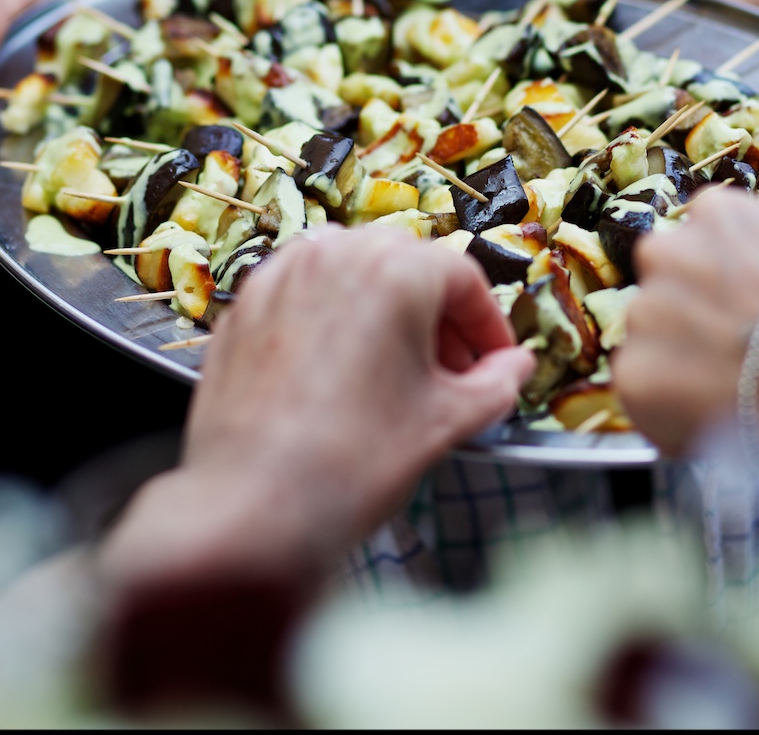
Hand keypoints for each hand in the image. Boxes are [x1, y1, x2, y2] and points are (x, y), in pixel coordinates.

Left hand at [100, 227, 533, 587]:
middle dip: (435, 312)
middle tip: (449, 369)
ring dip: (382, 308)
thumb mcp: (445, 422)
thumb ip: (494, 384)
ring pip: (350, 271)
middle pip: (405, 264)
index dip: (487, 325)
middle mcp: (335, 252)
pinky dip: (331, 318)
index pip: (462, 279)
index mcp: (396, 269)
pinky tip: (338, 373)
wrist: (251, 506)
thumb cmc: (358, 460)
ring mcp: (280, 275)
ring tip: (393, 369)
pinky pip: (303, 294)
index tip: (496, 364)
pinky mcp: (242, 306)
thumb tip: (515, 366)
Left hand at [612, 186, 758, 453]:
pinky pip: (646, 394)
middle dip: (692, 320)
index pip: (703, 240)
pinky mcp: (633, 374)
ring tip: (734, 396)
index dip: (726, 281)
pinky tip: (716, 425)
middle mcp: (668, 251)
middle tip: (737, 356)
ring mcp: (644, 313)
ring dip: (681, 368)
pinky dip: (670, 412)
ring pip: (653, 343)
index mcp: (718, 214)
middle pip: (667, 286)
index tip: (749, 310)